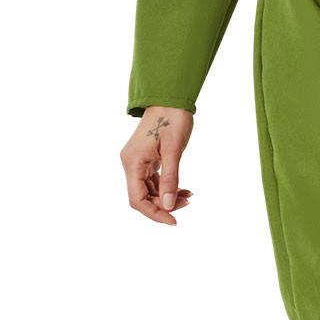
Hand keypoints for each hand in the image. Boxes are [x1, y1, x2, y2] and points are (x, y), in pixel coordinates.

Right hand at [121, 107, 194, 223]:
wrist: (170, 98)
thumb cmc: (173, 119)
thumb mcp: (174, 150)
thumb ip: (170, 179)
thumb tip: (167, 206)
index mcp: (133, 162)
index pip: (137, 199)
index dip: (154, 214)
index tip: (173, 221)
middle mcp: (130, 163)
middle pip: (142, 197)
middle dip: (163, 205)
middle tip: (187, 202)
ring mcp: (137, 161)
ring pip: (148, 191)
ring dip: (167, 197)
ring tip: (188, 196)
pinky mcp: (145, 159)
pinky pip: (153, 181)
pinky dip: (167, 187)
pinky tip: (184, 190)